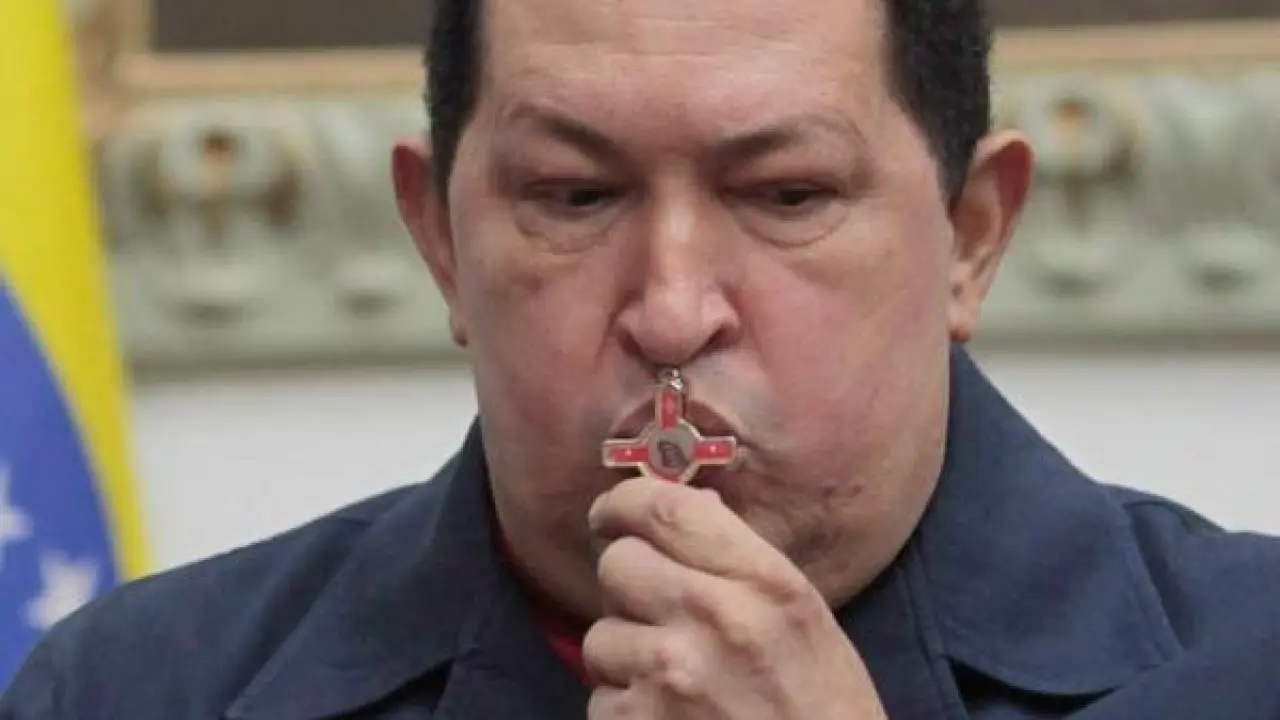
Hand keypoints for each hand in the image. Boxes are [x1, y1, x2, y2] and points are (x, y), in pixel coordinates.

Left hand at [584, 477, 886, 718]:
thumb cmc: (824, 704)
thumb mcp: (803, 615)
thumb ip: (738, 561)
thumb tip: (673, 512)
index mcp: (763, 581)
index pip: (665, 509)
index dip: (623, 503)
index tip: (611, 514)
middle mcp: (713, 617)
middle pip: (617, 565)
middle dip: (627, 585)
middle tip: (651, 607)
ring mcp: (671, 676)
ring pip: (601, 635)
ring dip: (625, 655)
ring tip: (672, 679)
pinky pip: (601, 699)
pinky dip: (626, 710)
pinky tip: (669, 718)